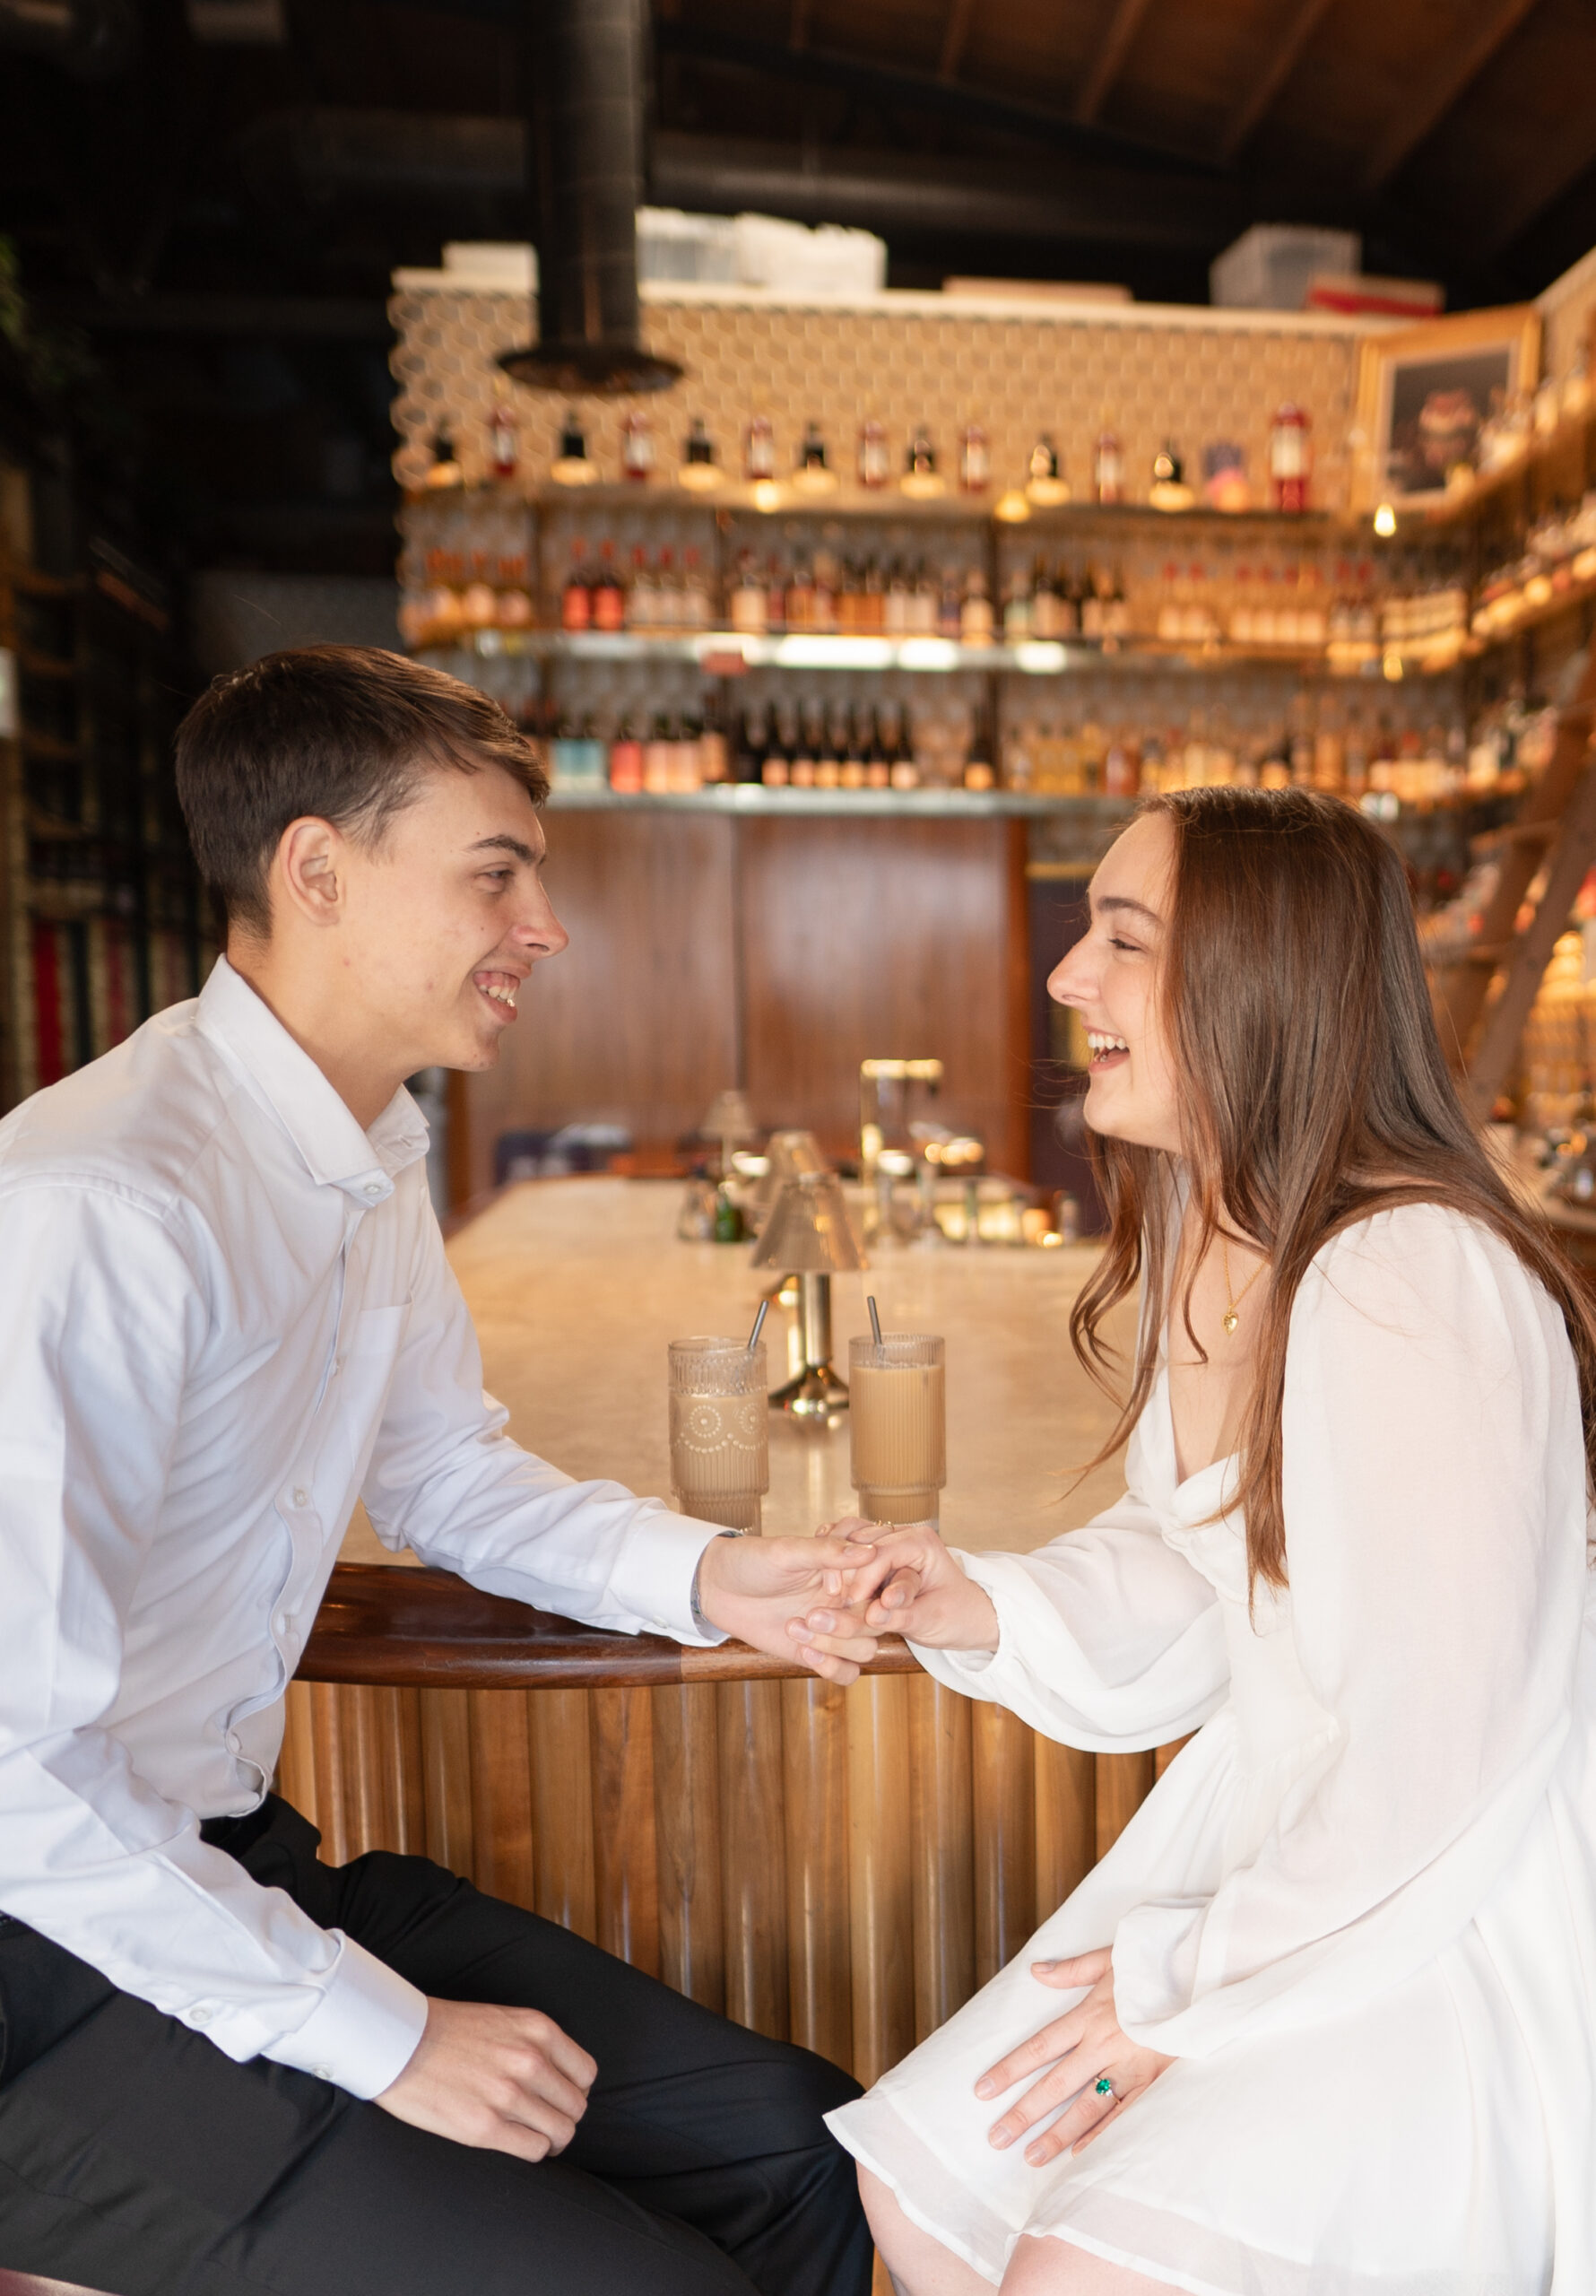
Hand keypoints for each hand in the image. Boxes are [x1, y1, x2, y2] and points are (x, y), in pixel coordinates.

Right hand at [375, 1997, 596, 2162]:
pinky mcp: (485, 2127)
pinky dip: (532, 2151)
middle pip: (576, 2106)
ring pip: (561, 2133)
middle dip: (564, 2117)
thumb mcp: (505, 2020)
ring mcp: (509, 2095)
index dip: (576, 2090)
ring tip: (533, 2135)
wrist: (400, 2042)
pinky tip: (516, 2142)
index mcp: (538, 2030)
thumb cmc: (448, 2031)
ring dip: (551, 2139)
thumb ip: (536, 2045)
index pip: (586, 2073)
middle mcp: (530, 2061)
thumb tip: (560, 2078)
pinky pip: (534, 2150)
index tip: (560, 2097)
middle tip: (545, 2120)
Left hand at [695, 1530, 881, 1683]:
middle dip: (848, 1624)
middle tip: (812, 1614)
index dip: (869, 1594)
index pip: (883, 1586)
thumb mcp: (788, 1551)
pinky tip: (804, 1649)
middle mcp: (846, 1600)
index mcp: (847, 1570)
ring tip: (796, 1626)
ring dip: (836, 1645)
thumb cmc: (752, 1560)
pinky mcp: (816, 1651)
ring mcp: (833, 1628)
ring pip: (865, 1649)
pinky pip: (846, 1672)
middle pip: (876, 1623)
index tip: (838, 1592)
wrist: (717, 1587)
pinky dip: (832, 1667)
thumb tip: (870, 1550)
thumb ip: (828, 1552)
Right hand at [797, 1519, 998, 1656]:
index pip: (882, 1552)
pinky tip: (830, 1594)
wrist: (965, 1617)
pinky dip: (837, 1572)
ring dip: (839, 1574)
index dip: (863, 1578)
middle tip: (836, 1606)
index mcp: (921, 1542)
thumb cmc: (955, 1615)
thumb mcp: (931, 1620)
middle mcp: (903, 1535)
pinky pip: (849, 1557)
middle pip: (860, 1546)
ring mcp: (888, 1544)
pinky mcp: (876, 1558)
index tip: (850, 1604)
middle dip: (847, 1576)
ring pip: (850, 1548)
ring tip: (833, 1602)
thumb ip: (901, 1617)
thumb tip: (872, 1616)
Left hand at [973, 1949, 1171, 2165]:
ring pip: (1087, 2107)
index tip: (983, 2090)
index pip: (1040, 2047)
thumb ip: (1072, 1970)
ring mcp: (1129, 2067)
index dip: (1010, 2069)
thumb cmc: (1154, 1964)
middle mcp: (1103, 2046)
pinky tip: (1081, 2155)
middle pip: (1056, 2085)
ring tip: (1031, 2156)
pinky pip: (1125, 2115)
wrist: (1202, 1976)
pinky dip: (1103, 2136)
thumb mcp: (1110, 1958)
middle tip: (997, 2137)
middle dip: (1024, 2112)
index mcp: (1089, 2016)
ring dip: (1058, 2134)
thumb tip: (1037, 1971)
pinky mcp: (1154, 2082)